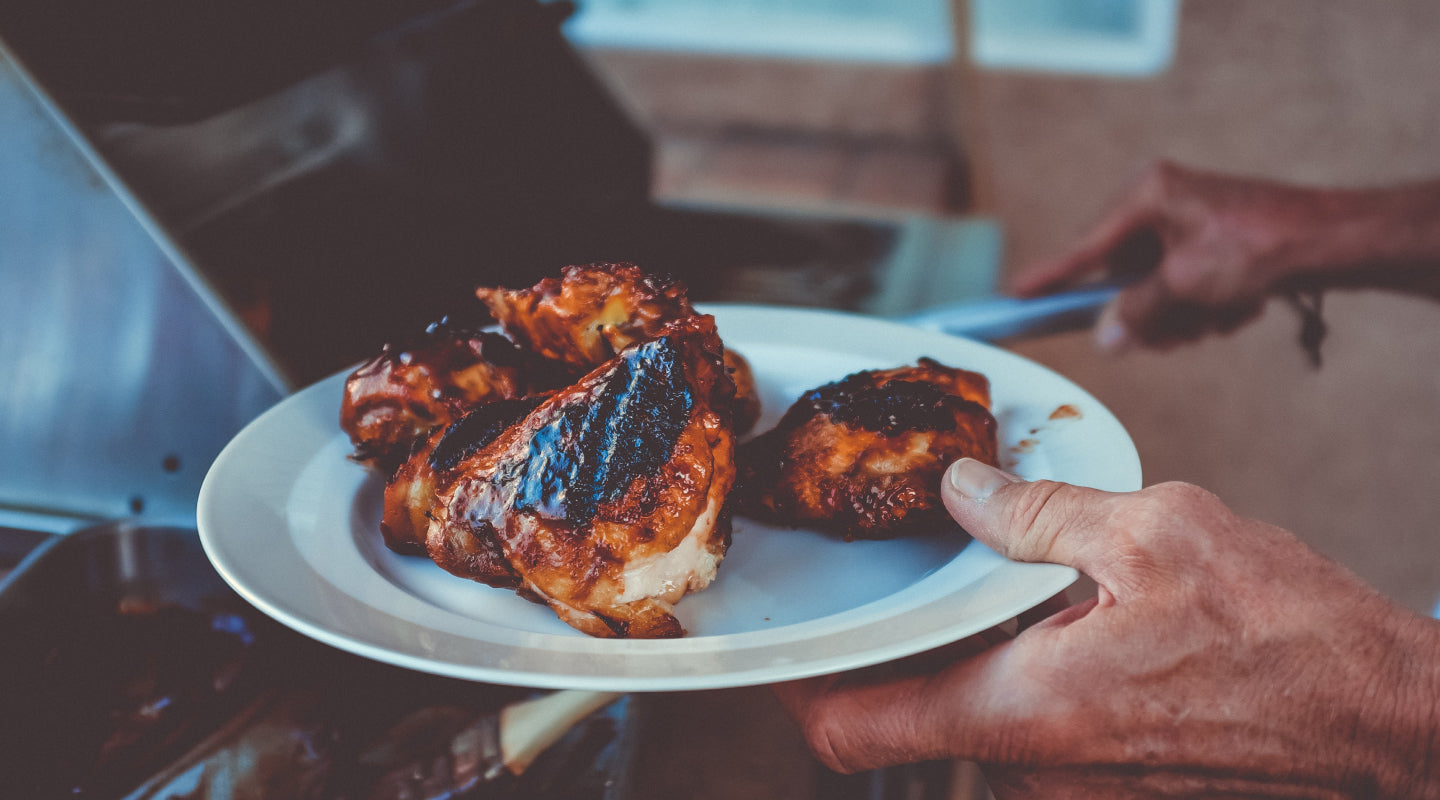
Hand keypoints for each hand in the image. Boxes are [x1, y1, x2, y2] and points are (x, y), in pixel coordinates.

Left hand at [774, 459, 1439, 798]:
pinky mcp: (1111, 779)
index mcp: (1018, 712)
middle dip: (887, 645)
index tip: (768, 641)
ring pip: (967, 718)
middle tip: (886, 572)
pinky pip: (1026, 727)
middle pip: (903, 715)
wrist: (1388, 720)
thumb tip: (961, 489)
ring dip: (959, 653)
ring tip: (980, 576)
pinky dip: (1013, 671)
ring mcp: (1072, 785)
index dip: (791, 686)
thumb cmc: (1289, 636)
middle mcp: (1032, 767)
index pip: (848, 726)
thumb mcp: (1154, 532)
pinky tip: (1049, 610)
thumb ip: (1036, 512)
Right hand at [1013, 161, 1439, 350]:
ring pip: (1156, 293)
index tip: (1012, 296)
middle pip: (1122, 279)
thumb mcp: (1184, 285)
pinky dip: (1205, 309)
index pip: (1083, 247)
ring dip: (1181, 316)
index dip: (1048, 277)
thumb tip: (1106, 337)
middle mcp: (1162, 205)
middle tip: (1169, 329)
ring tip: (1215, 314)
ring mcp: (1187, 227)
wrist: (1332, 242)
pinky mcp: (1211, 248)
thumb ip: (1137, 312)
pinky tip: (1235, 307)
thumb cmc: (1257, 247)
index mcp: (1147, 196)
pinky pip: (1185, 293)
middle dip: (1147, 311)